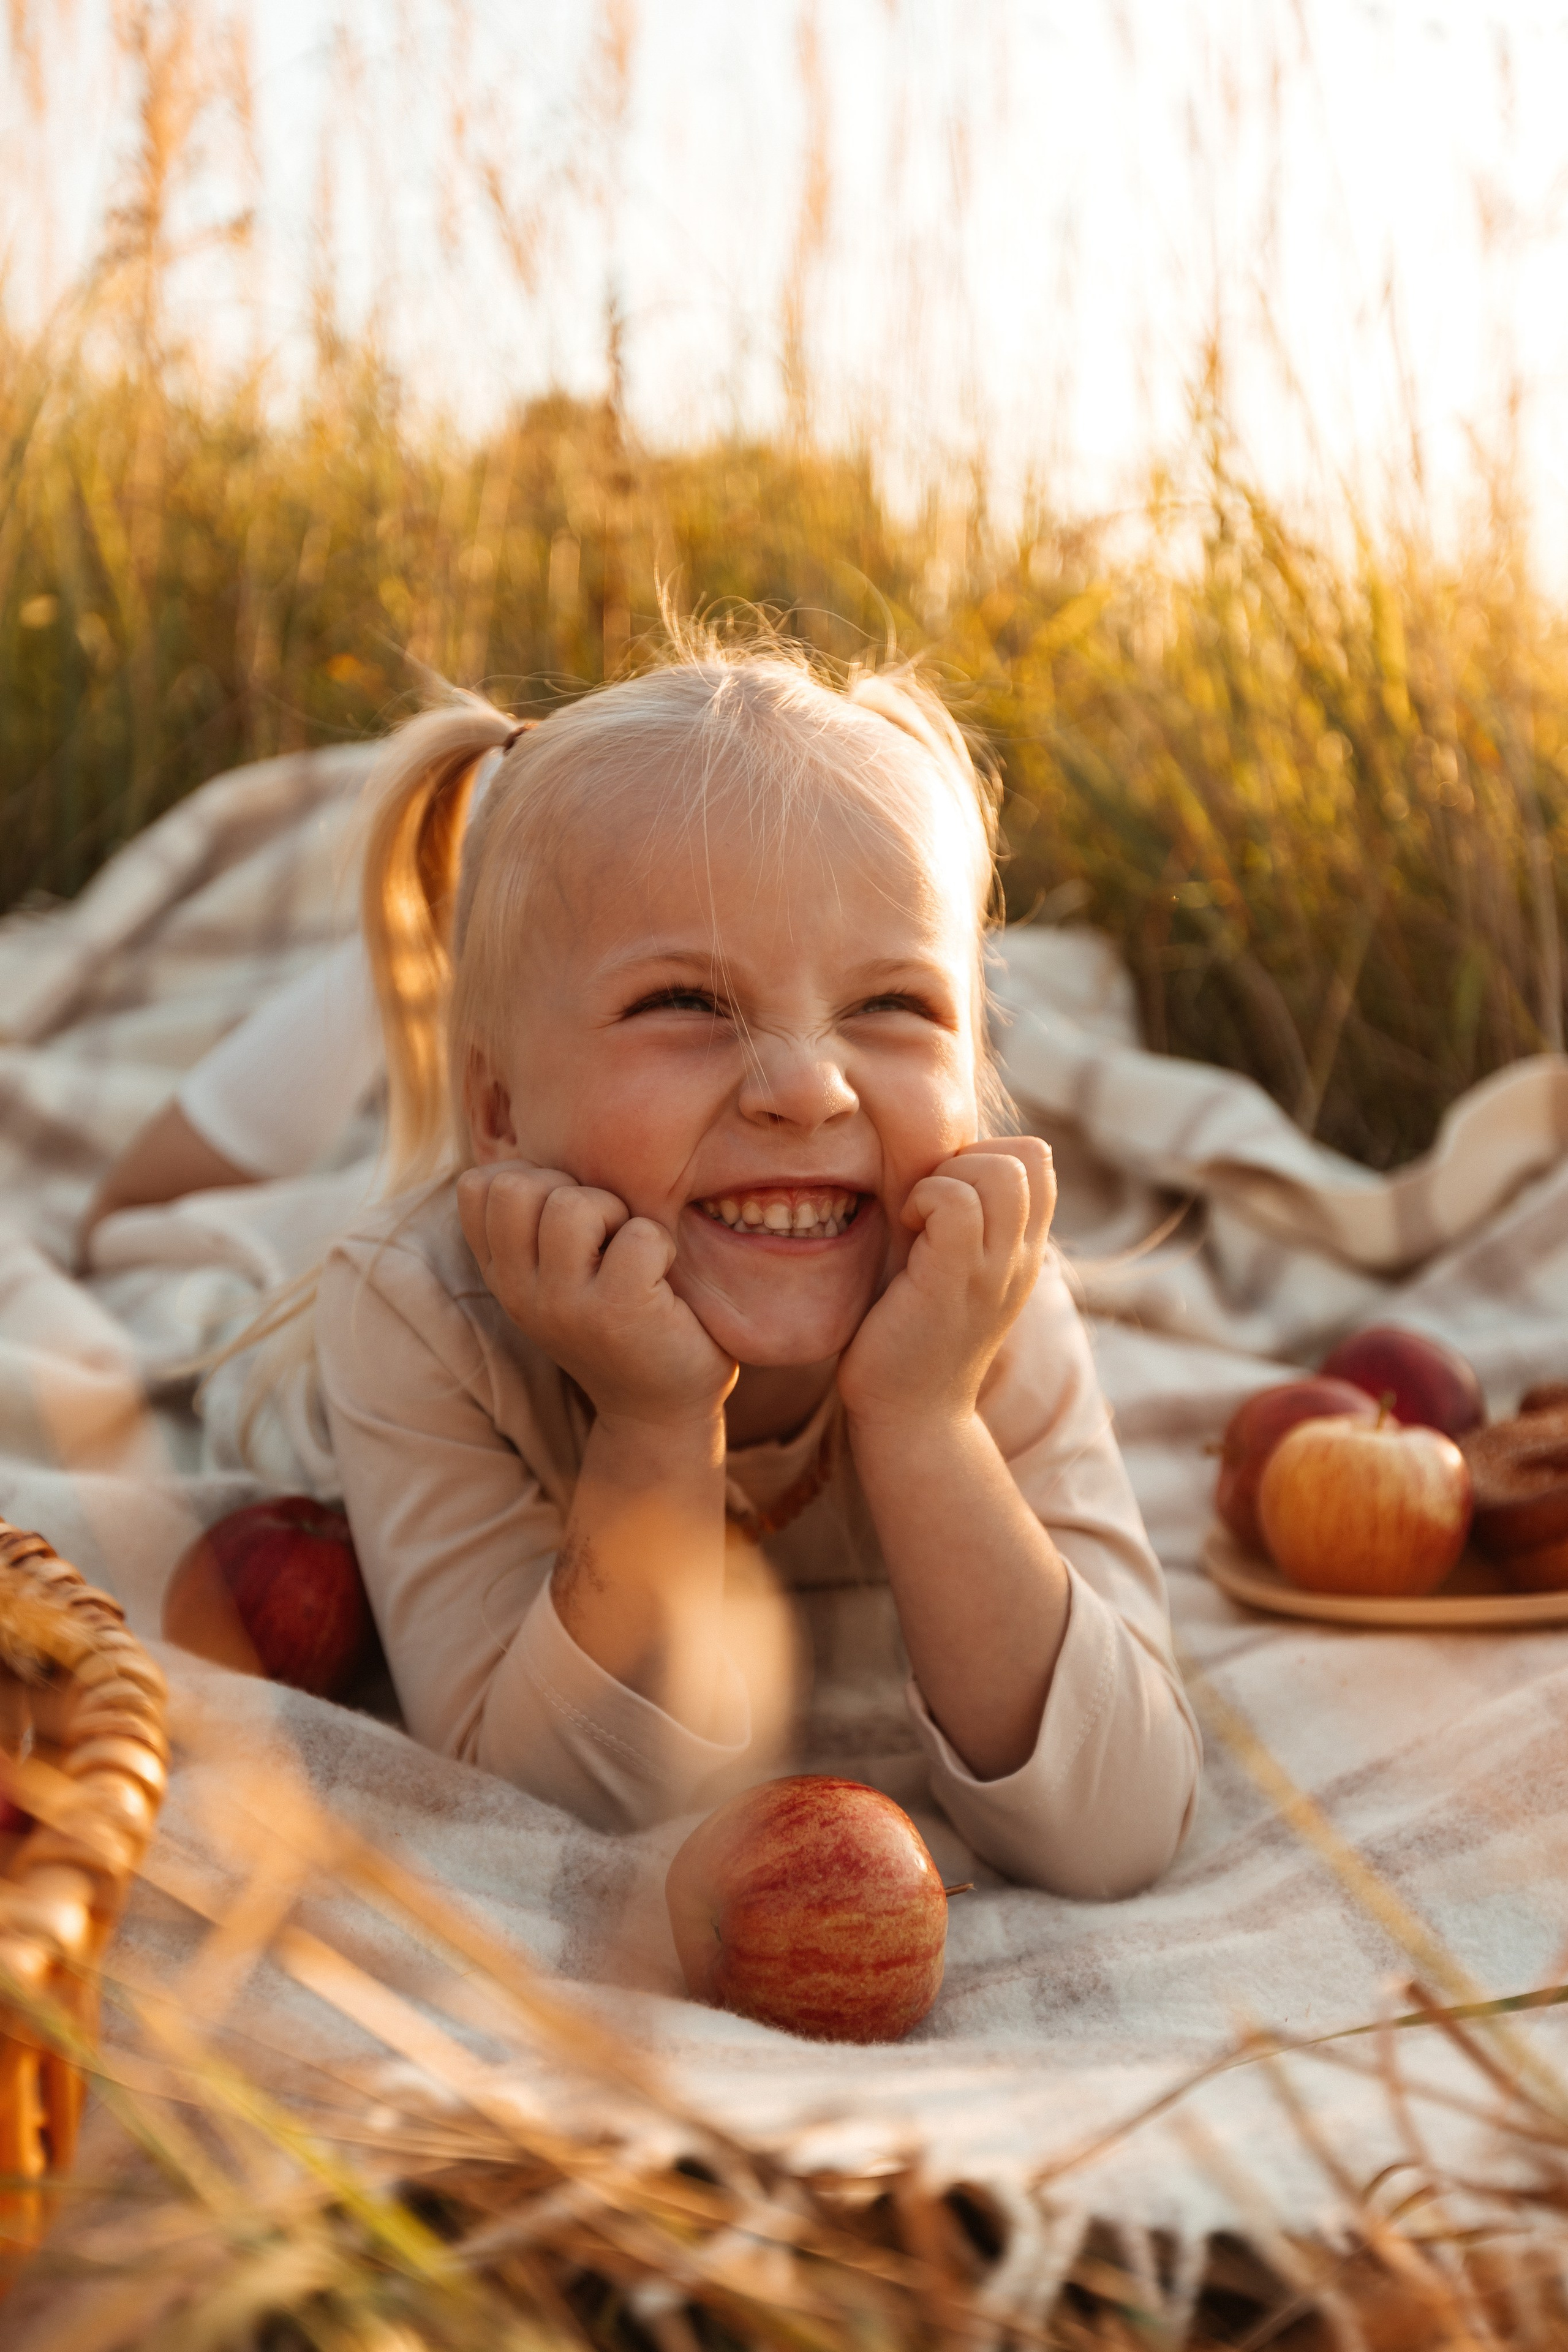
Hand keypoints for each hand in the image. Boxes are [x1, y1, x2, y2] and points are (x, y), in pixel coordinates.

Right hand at [457, 1162, 736, 1432]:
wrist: (662, 1411)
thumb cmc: (621, 1321)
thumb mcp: (561, 1273)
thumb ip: (539, 1219)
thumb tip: (535, 1134)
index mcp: (503, 1274)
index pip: (477, 1185)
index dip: (530, 1178)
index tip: (568, 1217)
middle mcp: (520, 1291)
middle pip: (514, 1184)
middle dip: (571, 1189)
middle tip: (606, 1233)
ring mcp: (565, 1305)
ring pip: (571, 1203)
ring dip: (616, 1213)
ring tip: (633, 1254)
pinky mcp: (619, 1312)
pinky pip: (638, 1234)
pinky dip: (662, 1244)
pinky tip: (664, 1280)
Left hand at [836, 1138, 1055, 1433]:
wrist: (911, 1417)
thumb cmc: (913, 1337)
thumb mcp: (953, 1270)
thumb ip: (962, 1223)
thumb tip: (933, 1164)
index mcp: (1024, 1251)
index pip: (1038, 1159)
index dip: (987, 1153)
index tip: (945, 1192)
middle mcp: (1020, 1258)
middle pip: (1029, 1156)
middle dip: (967, 1158)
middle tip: (927, 1205)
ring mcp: (993, 1271)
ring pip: (999, 1173)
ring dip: (945, 1177)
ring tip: (917, 1219)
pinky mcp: (954, 1283)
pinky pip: (956, 1204)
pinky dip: (924, 1198)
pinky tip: (905, 1230)